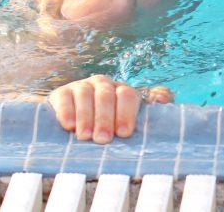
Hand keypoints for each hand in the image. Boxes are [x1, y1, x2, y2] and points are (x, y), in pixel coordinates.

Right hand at [48, 75, 173, 143]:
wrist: (73, 122)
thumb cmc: (109, 124)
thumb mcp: (129, 118)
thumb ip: (150, 107)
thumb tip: (163, 99)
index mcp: (121, 90)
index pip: (127, 95)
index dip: (126, 113)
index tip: (124, 133)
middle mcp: (103, 85)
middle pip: (106, 96)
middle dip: (105, 118)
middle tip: (103, 139)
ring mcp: (81, 87)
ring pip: (86, 95)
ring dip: (86, 116)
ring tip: (85, 136)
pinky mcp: (61, 93)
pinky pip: (64, 98)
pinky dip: (67, 111)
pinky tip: (69, 126)